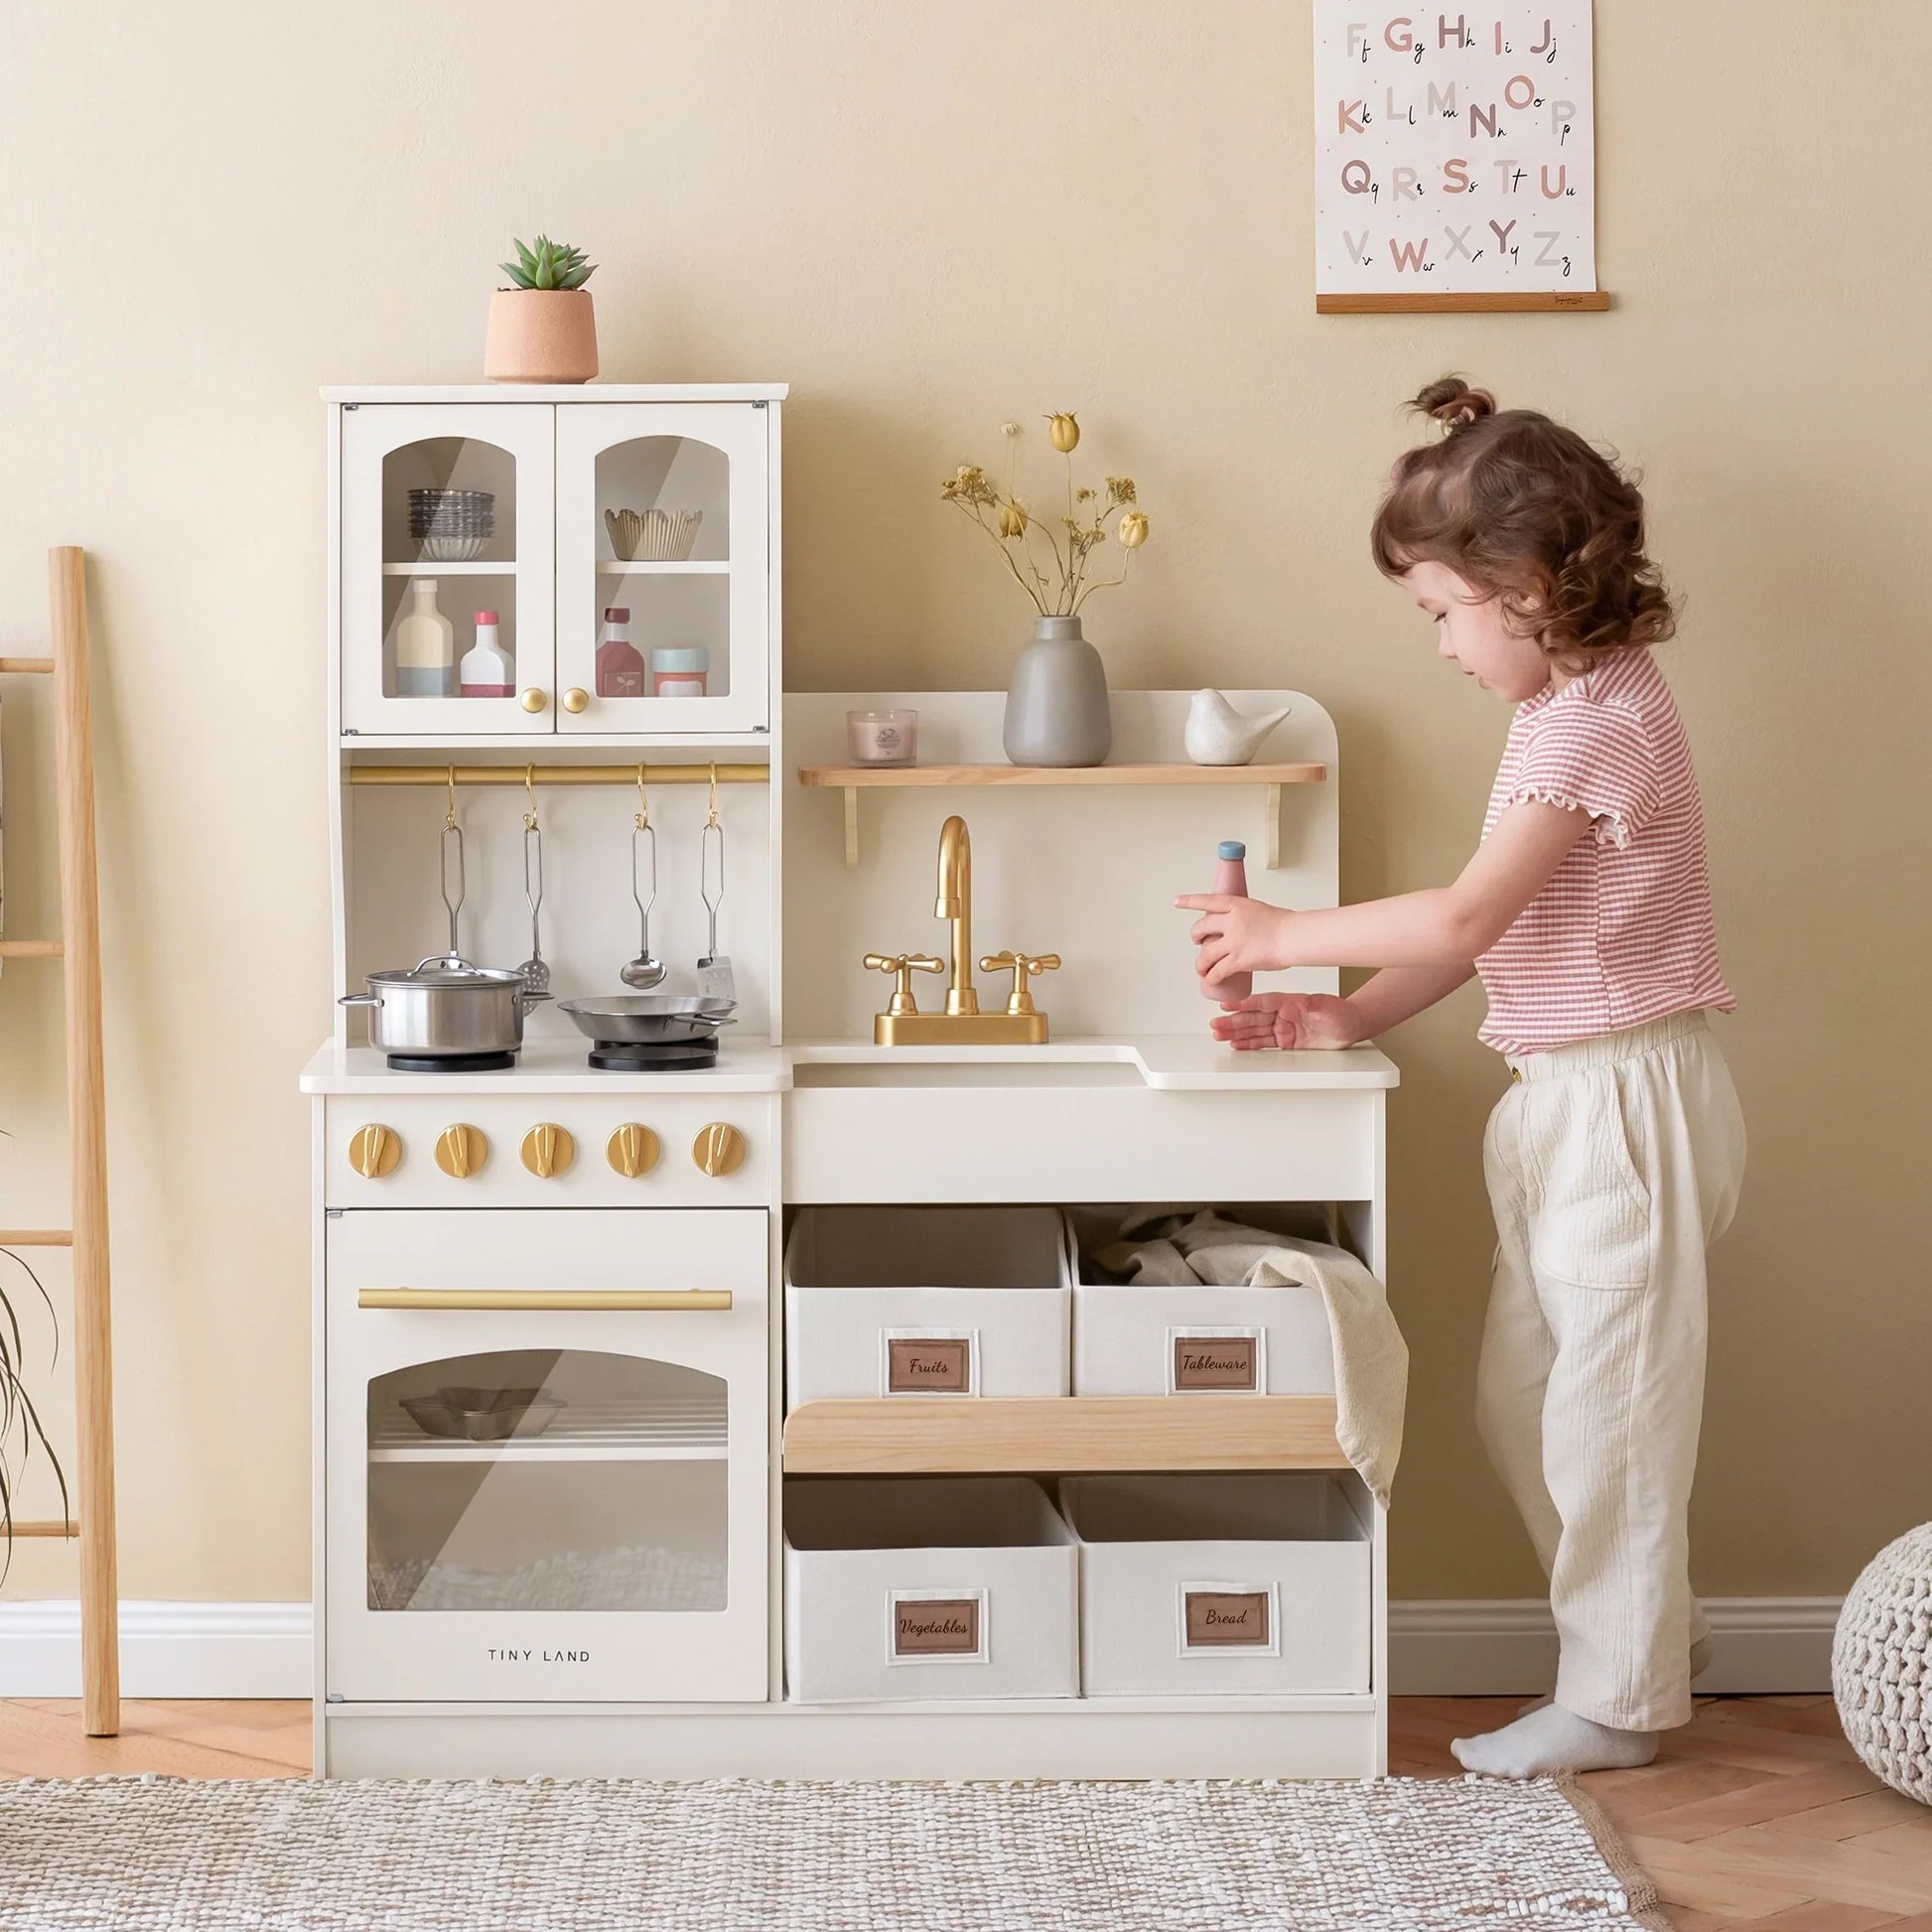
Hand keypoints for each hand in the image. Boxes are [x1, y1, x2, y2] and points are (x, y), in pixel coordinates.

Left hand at [1174, 892, 1291, 983]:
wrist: (1294, 937)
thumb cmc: (1286, 926)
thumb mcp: (1260, 911)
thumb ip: (1246, 918)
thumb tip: (1242, 930)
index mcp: (1237, 905)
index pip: (1208, 900)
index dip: (1190, 901)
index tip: (1177, 902)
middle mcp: (1231, 921)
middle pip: (1201, 927)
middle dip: (1195, 936)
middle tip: (1196, 941)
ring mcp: (1233, 941)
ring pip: (1205, 954)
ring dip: (1200, 963)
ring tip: (1201, 967)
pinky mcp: (1237, 960)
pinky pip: (1217, 971)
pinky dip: (1211, 977)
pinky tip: (1209, 980)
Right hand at [1209, 992, 1365, 1051]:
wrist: (1353, 1027)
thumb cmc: (1344, 1014)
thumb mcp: (1330, 1008)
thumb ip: (1315, 1005)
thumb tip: (1303, 1002)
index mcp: (1290, 1002)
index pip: (1262, 1003)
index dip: (1244, 1004)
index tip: (1227, 1005)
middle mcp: (1284, 1014)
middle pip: (1254, 1017)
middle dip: (1234, 1021)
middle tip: (1216, 1024)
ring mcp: (1284, 1028)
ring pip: (1255, 1030)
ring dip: (1236, 1033)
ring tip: (1219, 1034)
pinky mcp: (1286, 1041)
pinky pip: (1263, 1043)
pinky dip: (1248, 1044)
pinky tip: (1236, 1044)